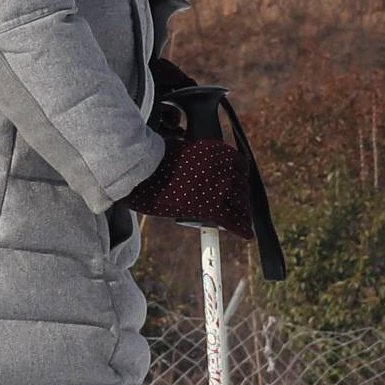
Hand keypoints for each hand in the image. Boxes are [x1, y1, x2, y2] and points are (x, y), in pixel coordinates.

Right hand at [119, 136, 264, 240]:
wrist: (137, 170)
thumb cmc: (148, 162)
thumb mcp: (178, 151)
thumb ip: (193, 160)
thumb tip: (197, 174)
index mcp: (214, 150)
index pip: (240, 165)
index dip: (239, 178)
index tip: (237, 186)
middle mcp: (221, 167)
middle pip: (241, 186)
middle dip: (240, 197)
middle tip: (237, 207)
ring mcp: (217, 187)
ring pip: (241, 204)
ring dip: (242, 213)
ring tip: (242, 221)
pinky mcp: (210, 207)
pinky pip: (234, 221)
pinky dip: (242, 229)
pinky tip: (247, 235)